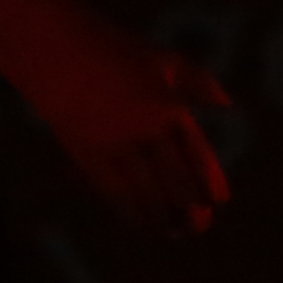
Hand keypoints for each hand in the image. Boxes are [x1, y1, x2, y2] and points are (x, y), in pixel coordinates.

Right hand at [24, 15, 232, 235]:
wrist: (55, 50)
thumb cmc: (114, 50)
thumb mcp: (163, 60)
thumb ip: (199, 82)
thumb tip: (227, 105)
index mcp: (170, 108)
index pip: (198, 156)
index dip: (211, 183)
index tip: (219, 202)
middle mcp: (146, 130)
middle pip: (176, 182)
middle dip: (192, 209)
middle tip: (202, 226)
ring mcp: (115, 144)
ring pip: (146, 194)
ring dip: (163, 217)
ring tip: (174, 232)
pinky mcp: (86, 154)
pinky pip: (113, 192)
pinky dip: (130, 212)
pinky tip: (141, 225)